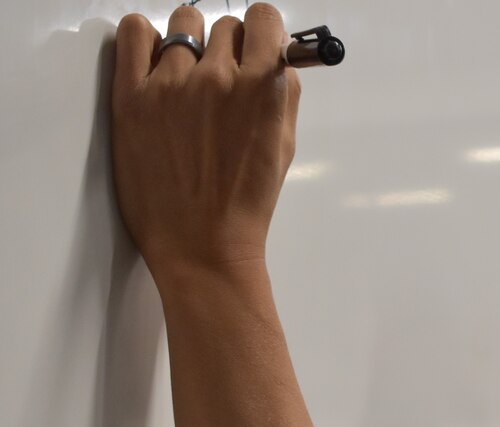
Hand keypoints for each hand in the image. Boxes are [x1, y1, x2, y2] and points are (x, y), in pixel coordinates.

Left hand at [111, 3, 299, 283]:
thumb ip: (283, 96)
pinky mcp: (131, 96)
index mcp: (261, 89)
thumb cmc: (245, 204)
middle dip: (229, 47)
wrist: (202, 246)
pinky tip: (155, 63)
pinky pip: (134, 32)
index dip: (263, 33)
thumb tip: (278, 60)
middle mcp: (217, 78)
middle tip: (223, 80)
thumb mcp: (284, 149)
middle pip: (225, 24)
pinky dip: (145, 38)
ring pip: (183, 22)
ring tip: (188, 77)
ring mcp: (170, 85)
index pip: (265, 18)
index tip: (257, 50)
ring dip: (191, 42)